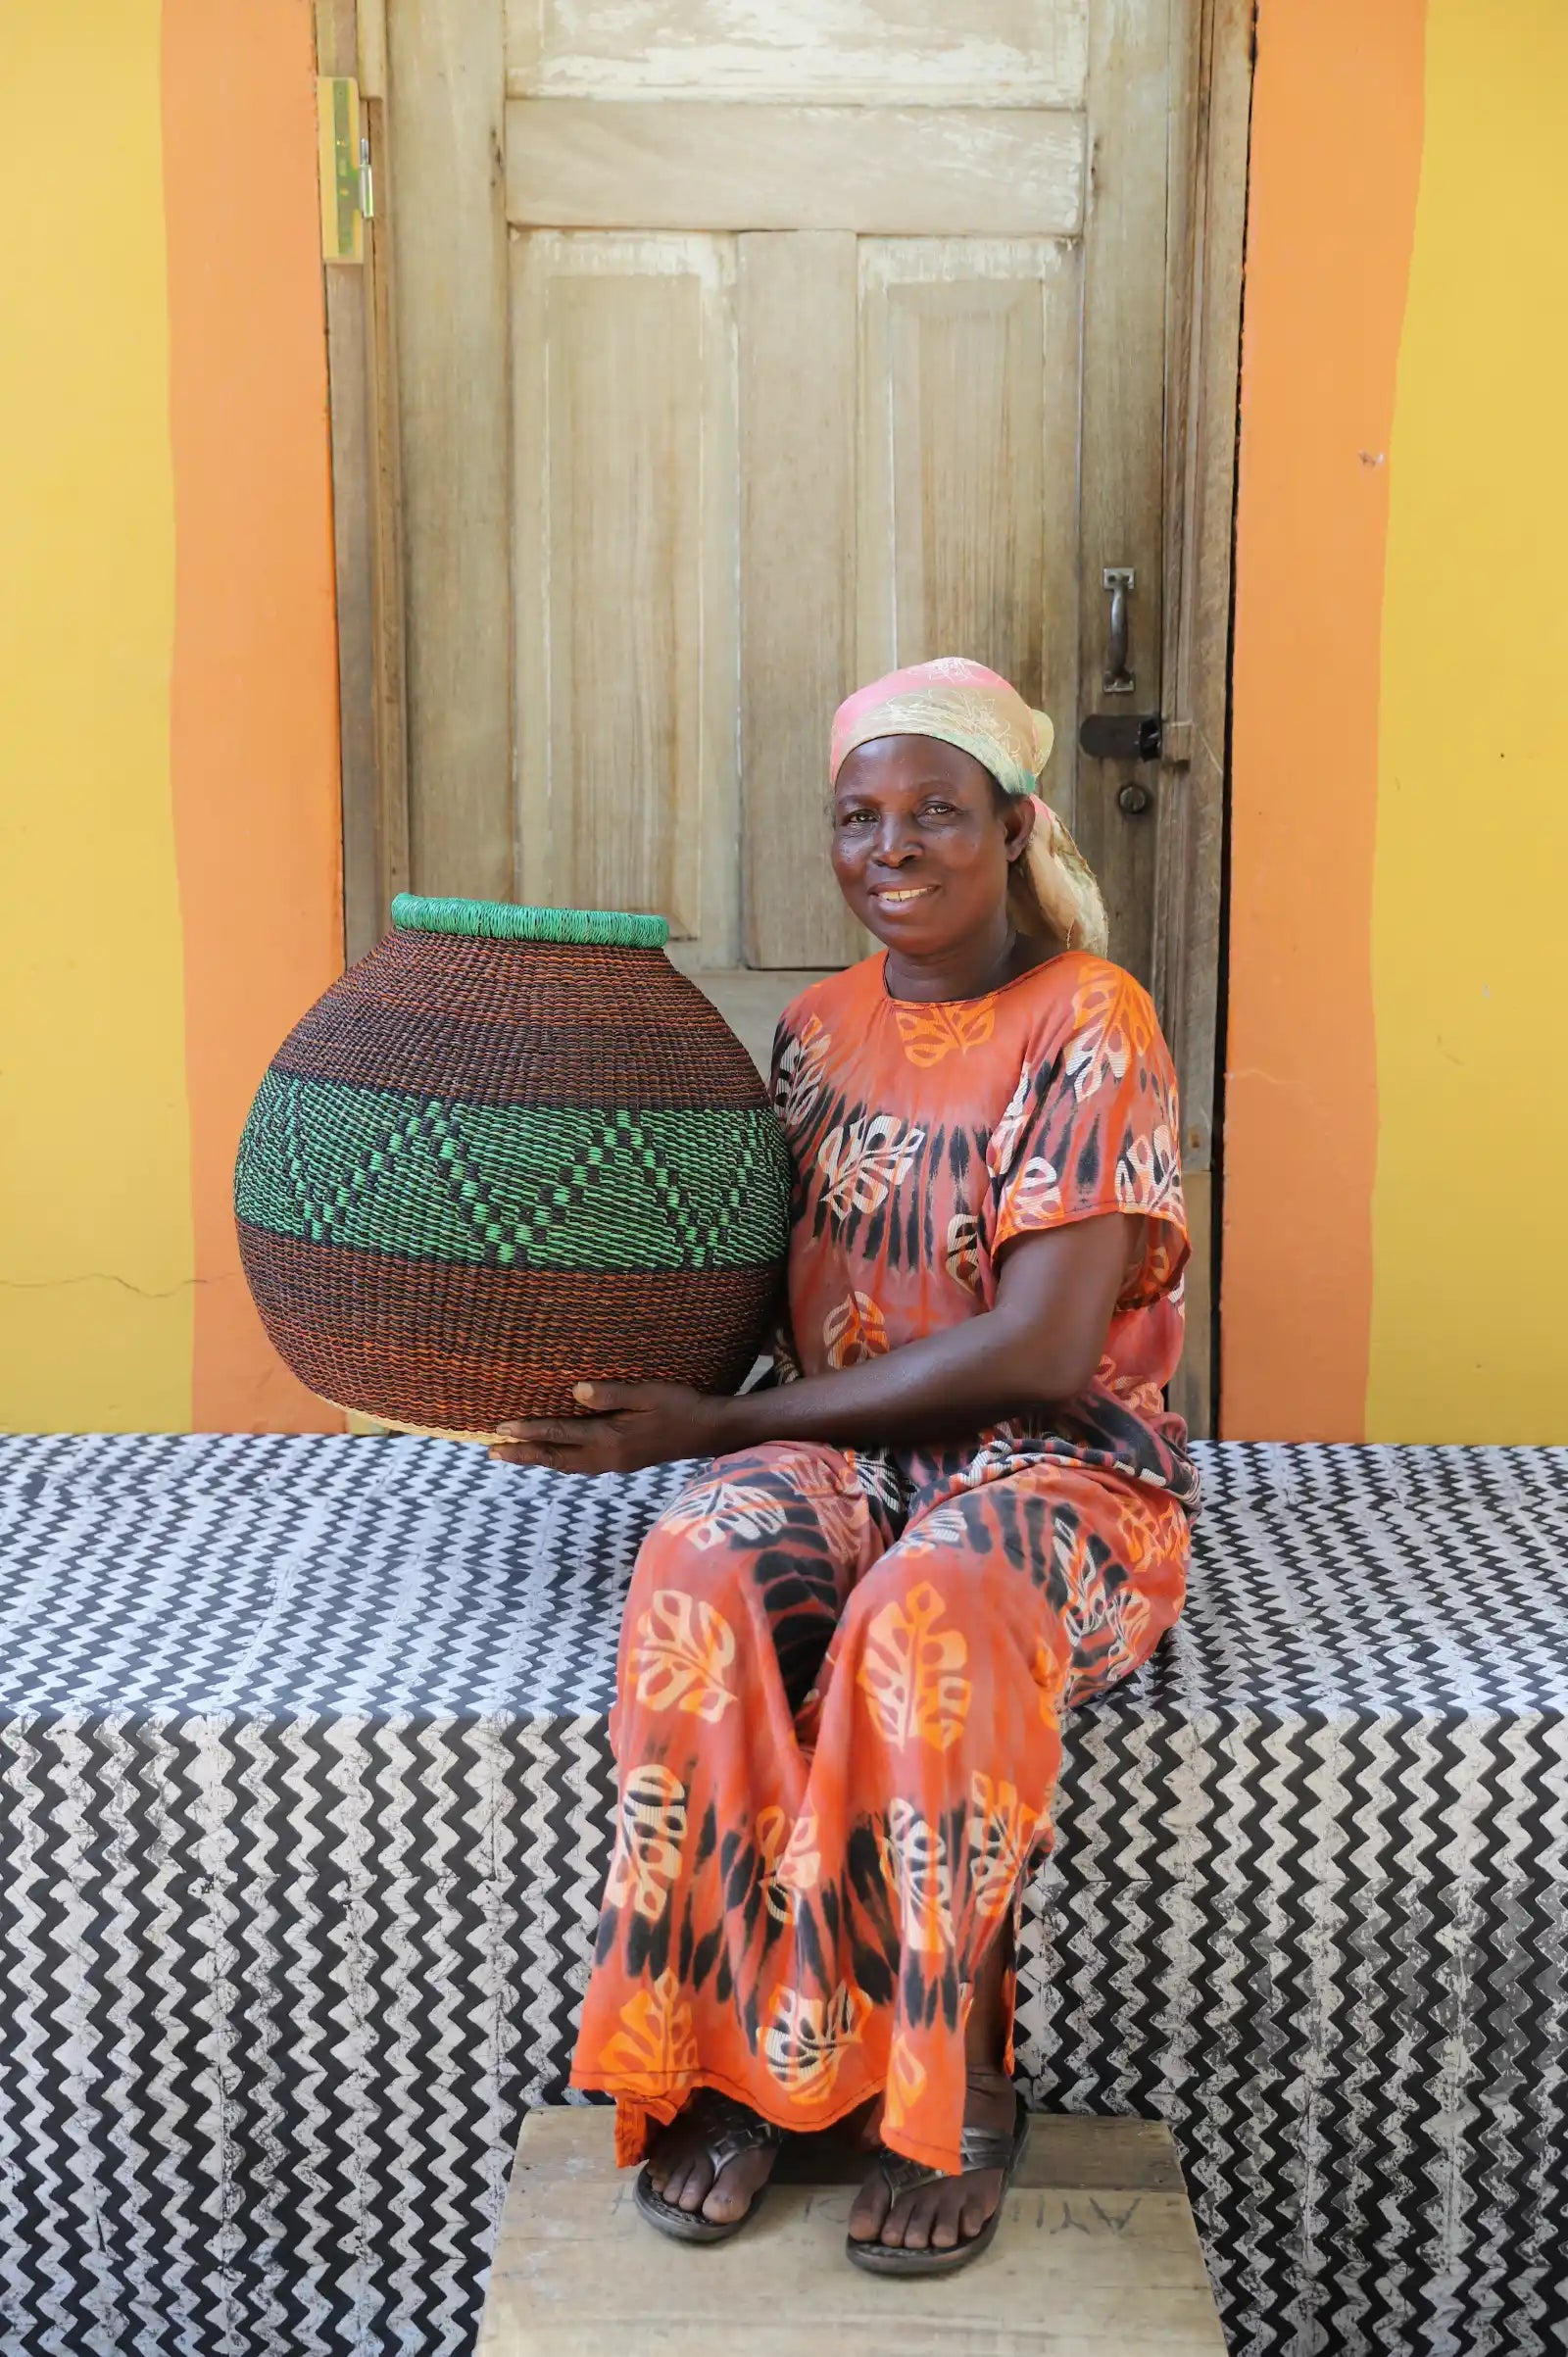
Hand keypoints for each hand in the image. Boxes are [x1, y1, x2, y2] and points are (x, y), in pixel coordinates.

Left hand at [489, 1382, 734, 1475]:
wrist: (709, 1432)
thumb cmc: (681, 1406)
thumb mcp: (648, 1393)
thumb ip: (612, 1394)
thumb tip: (575, 1391)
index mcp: (612, 1439)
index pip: (561, 1434)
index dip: (530, 1431)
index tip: (502, 1427)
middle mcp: (608, 1457)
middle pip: (557, 1457)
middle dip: (523, 1454)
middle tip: (492, 1451)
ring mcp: (615, 1463)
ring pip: (567, 1465)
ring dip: (538, 1459)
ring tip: (513, 1455)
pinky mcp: (622, 1462)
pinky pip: (581, 1465)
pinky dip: (560, 1461)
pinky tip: (555, 1455)